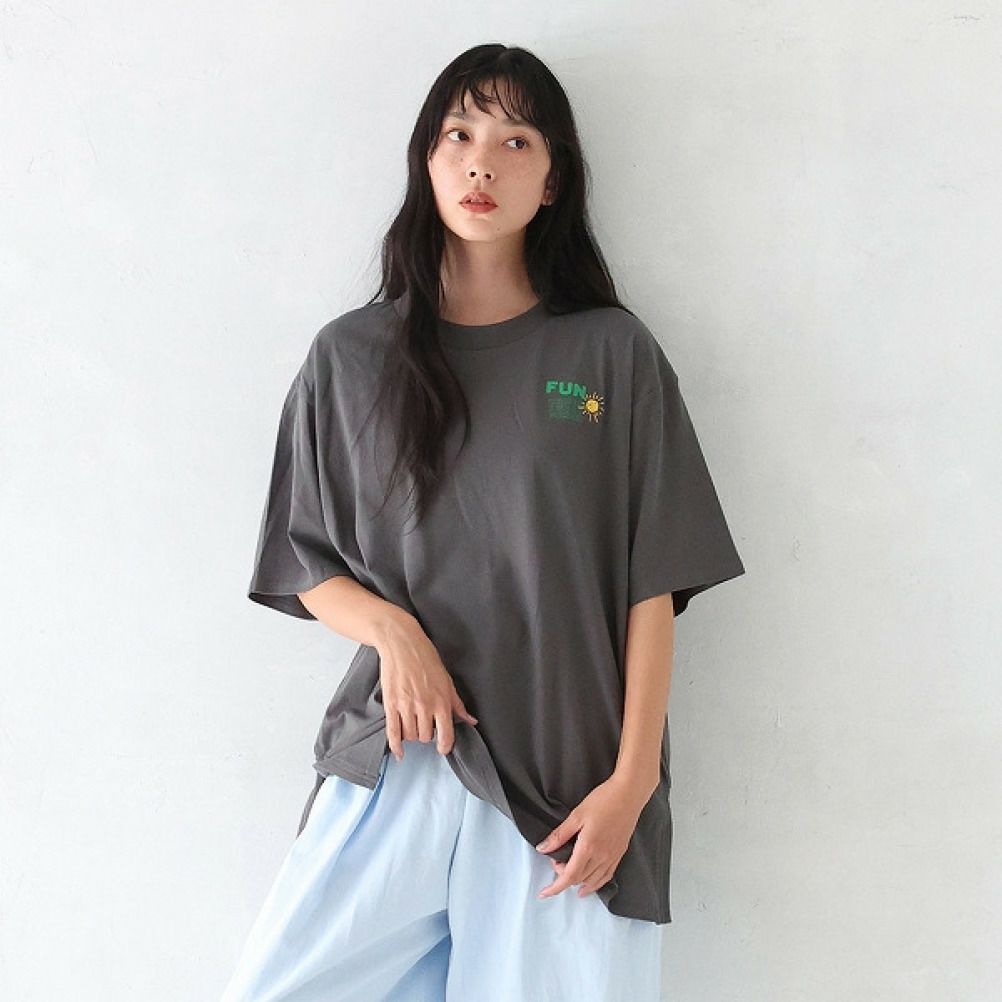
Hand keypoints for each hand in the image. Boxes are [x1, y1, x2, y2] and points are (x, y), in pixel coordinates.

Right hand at [376, 615, 477, 759]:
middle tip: (425, 724)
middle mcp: (425, 706)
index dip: (445, 746)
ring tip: (413, 724)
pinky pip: (393, 732)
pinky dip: (396, 745)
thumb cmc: (425, 658)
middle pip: (426, 737)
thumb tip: (471, 720)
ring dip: (412, 735)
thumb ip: (458, 704)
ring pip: (411, 736)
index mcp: (442, 701)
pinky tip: (399, 751)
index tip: (443, 748)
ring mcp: (407, 706)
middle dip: (427, 734)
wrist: (402, 644)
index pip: (446, 734)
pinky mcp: (391, 704)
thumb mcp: (447, 680)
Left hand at [534, 774, 654, 899]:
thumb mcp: (576, 815)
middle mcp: (601, 857)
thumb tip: (543, 848)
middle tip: (556, 862)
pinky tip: (590, 883)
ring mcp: (612, 857)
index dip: (555, 887)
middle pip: (579, 879)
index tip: (544, 893)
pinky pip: (606, 876)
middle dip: (564, 877)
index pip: (569, 876)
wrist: (629, 794)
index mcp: (588, 847)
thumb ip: (559, 834)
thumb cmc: (603, 800)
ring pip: (593, 881)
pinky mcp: (619, 854)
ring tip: (568, 878)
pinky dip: (596, 883)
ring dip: (578, 883)